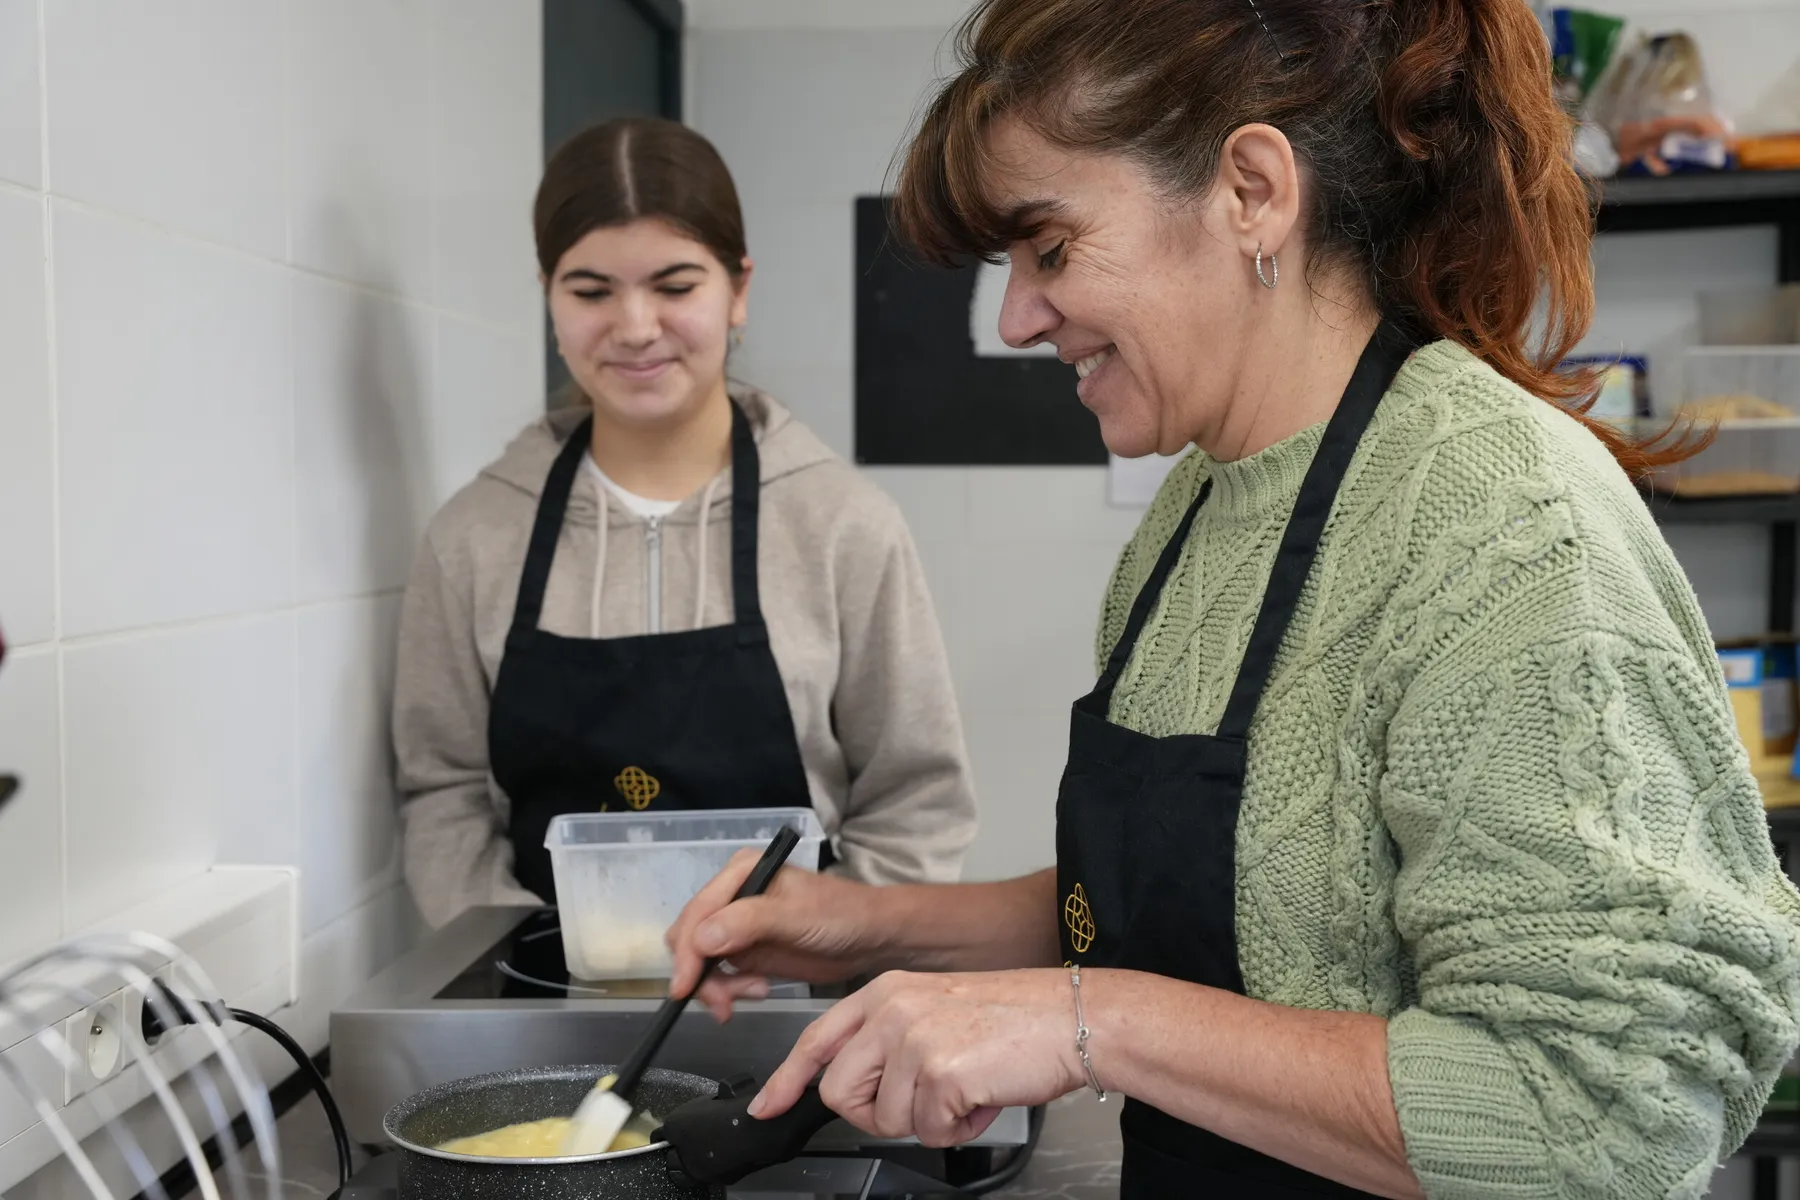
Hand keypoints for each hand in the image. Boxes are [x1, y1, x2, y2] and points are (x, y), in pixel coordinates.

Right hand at [666, 849, 885, 1020]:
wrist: (872, 939)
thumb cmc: (839, 916)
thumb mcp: (795, 916)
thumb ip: (749, 923)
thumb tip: (701, 940)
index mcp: (740, 873)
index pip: (697, 913)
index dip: (687, 952)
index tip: (684, 988)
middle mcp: (731, 896)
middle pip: (690, 938)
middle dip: (701, 973)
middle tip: (724, 1002)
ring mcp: (737, 926)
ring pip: (701, 962)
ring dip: (717, 986)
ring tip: (754, 993)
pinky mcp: (747, 953)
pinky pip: (720, 976)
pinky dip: (729, 990)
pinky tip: (758, 991)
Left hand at [749, 969, 1083, 1146]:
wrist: (1072, 1017)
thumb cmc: (1014, 1019)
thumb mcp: (935, 1010)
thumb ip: (889, 1039)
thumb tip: (858, 1086)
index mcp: (885, 992)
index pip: (817, 1039)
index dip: (787, 1080)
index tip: (768, 1105)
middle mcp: (891, 1011)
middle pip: (840, 1093)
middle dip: (877, 1113)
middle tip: (924, 1099)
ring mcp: (912, 1039)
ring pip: (885, 1119)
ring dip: (929, 1120)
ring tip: (966, 1087)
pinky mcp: (939, 1072)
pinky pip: (930, 1132)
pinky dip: (959, 1129)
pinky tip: (983, 1096)